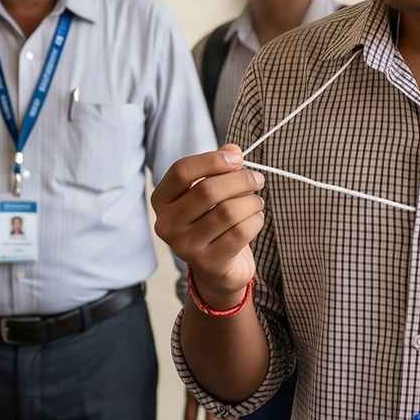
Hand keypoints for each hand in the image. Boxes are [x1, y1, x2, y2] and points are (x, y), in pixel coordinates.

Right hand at [150, 145, 264, 307]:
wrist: (216, 268)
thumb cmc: (211, 222)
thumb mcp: (208, 192)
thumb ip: (218, 167)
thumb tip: (232, 151)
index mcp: (162, 200)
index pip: (181, 171)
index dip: (212, 160)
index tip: (237, 158)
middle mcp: (167, 224)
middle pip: (207, 190)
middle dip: (240, 180)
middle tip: (257, 180)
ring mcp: (185, 246)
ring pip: (228, 212)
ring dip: (251, 201)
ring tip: (256, 202)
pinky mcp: (208, 262)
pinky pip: (240, 232)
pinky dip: (255, 220)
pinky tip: (255, 219)